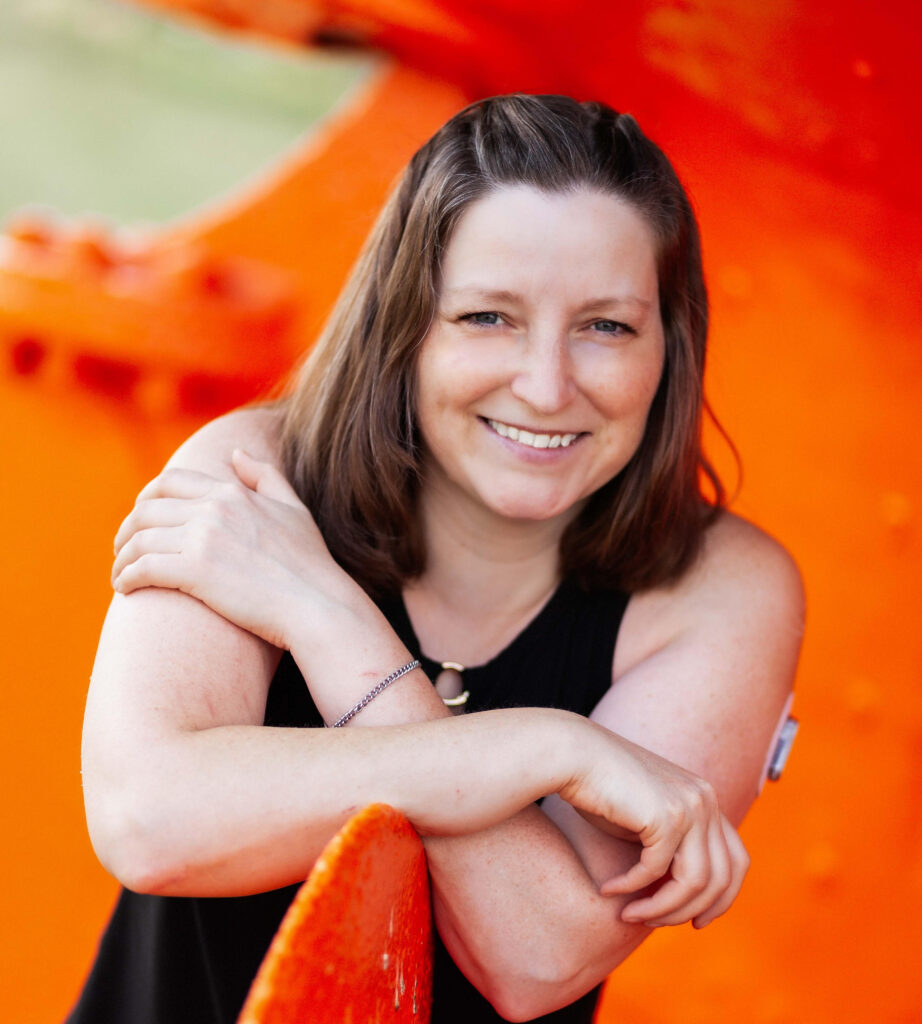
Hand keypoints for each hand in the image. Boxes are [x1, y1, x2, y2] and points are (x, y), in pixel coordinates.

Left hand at [111, 450, 351, 648]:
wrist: (318, 605)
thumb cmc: (310, 565)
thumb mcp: (293, 509)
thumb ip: (265, 477)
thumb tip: (237, 453)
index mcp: (232, 492)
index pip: (169, 482)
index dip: (145, 500)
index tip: (140, 520)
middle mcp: (214, 508)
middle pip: (145, 510)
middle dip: (126, 530)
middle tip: (123, 550)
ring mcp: (203, 538)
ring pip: (138, 539)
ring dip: (122, 558)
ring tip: (121, 575)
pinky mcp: (195, 571)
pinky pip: (142, 567)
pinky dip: (126, 578)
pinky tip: (126, 589)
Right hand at [558, 722, 748, 928]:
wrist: (572, 753)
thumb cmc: (601, 787)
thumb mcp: (648, 819)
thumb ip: (671, 849)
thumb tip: (683, 897)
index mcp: (706, 797)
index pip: (737, 861)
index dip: (723, 899)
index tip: (697, 922)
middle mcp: (706, 798)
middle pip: (723, 878)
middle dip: (689, 911)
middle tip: (654, 924)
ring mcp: (691, 805)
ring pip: (694, 883)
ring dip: (661, 908)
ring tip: (630, 914)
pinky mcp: (667, 816)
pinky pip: (655, 871)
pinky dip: (631, 888)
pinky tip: (607, 889)